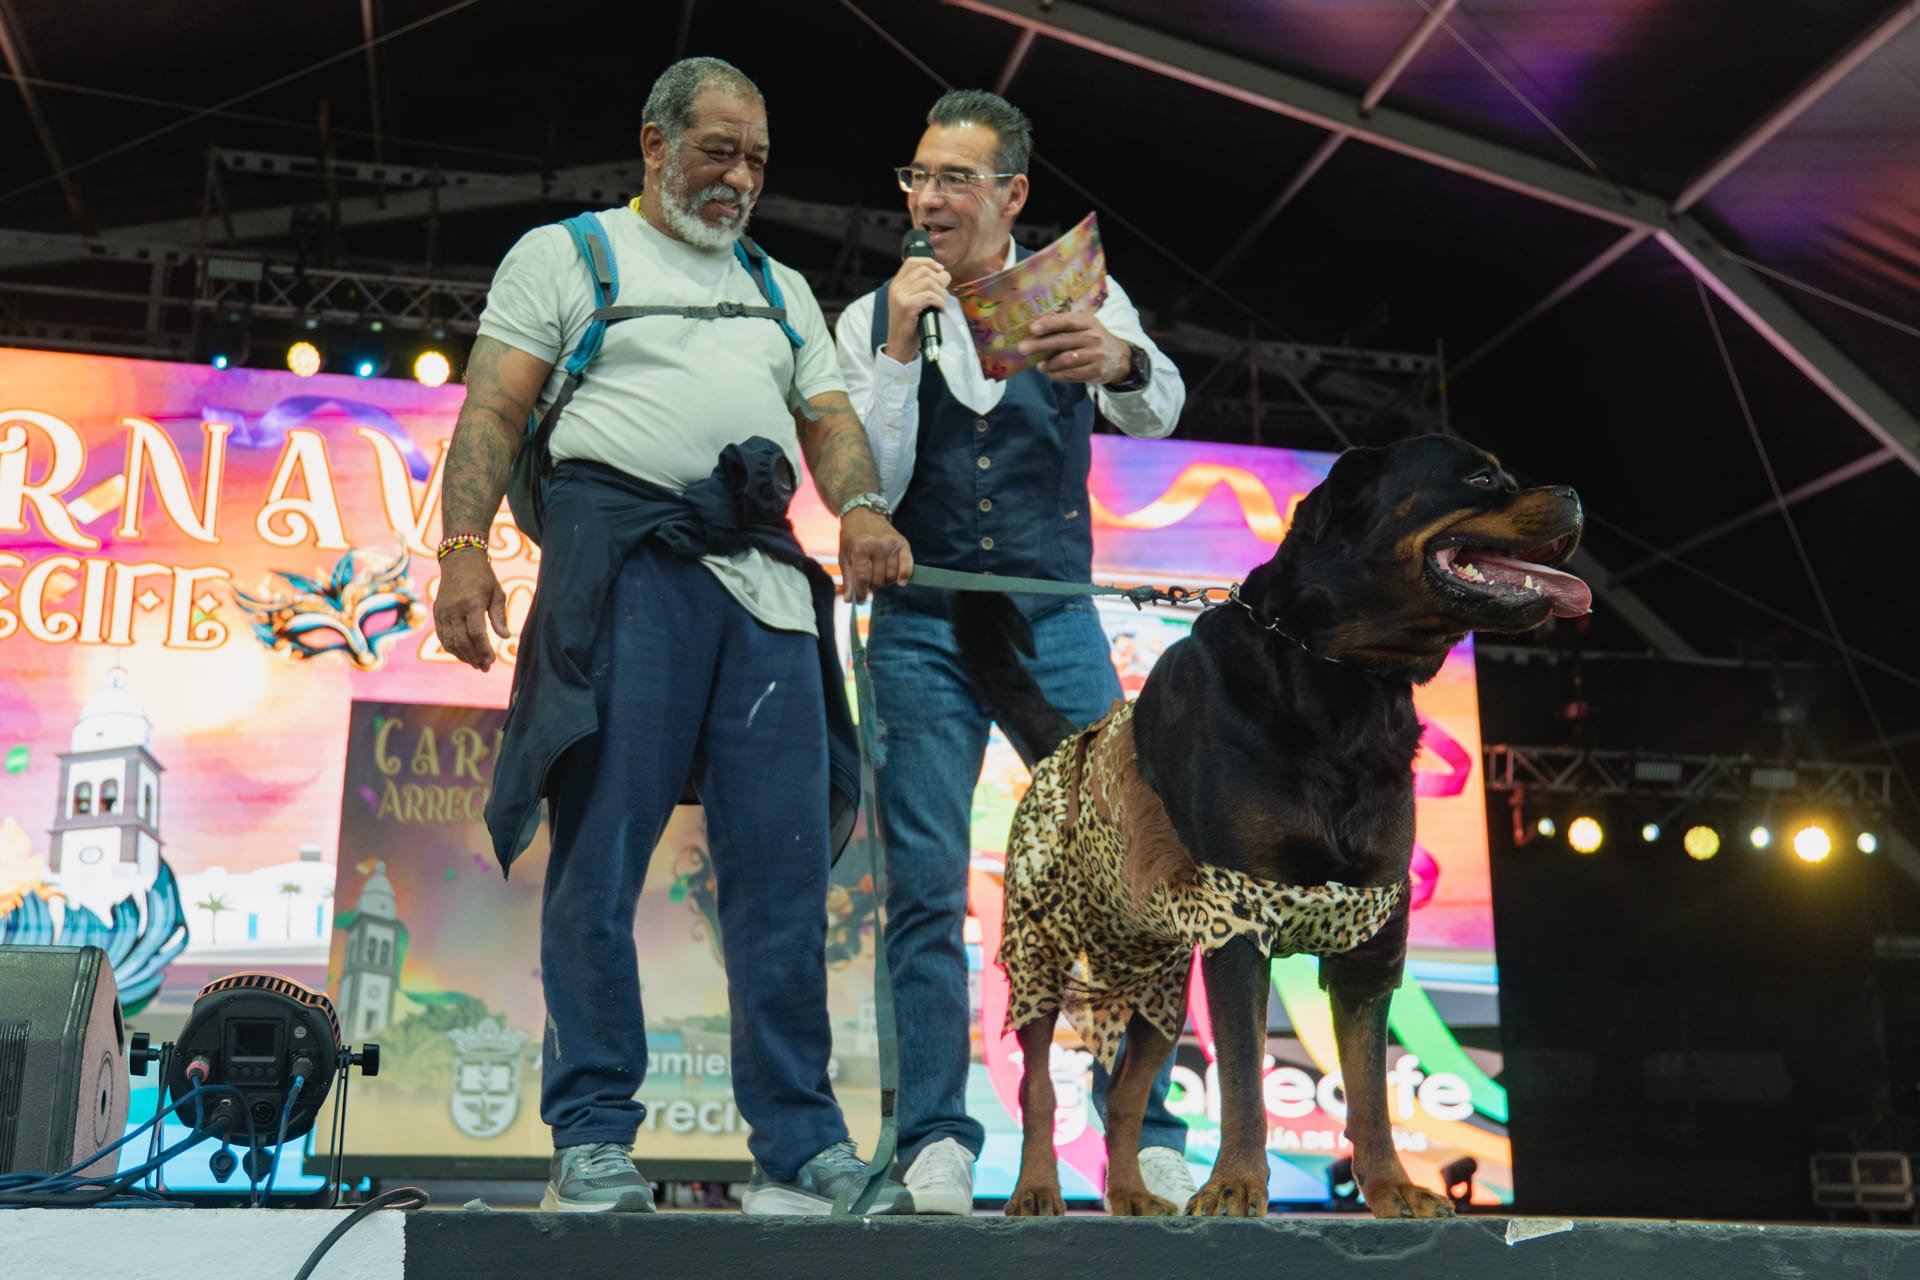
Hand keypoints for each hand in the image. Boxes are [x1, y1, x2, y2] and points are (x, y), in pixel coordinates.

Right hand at [433, 549, 509, 670]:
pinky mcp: (437, 613)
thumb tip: (505, 637)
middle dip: (474, 657)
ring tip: (476, 664)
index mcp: (472, 603)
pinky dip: (452, 648)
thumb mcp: (497, 593)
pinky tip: (463, 655)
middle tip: (485, 667)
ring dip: (463, 656)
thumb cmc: (483, 577)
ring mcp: (443, 612)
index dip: (484, 649)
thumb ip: (499, 616)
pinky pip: (442, 636)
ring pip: (450, 642)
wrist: (459, 561)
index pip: (476, 632)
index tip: (492, 660)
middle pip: (462, 640)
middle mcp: (454, 609)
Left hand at [838, 507, 911, 602]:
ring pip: (891, 576)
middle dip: (872, 585)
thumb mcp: (844, 555)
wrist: (864, 513)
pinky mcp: (903, 543)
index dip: (862, 592)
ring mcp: (892, 544)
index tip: (861, 600)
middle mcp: (878, 545)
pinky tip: (900, 582)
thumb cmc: (851, 536)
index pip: (864, 578)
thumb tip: (850, 600)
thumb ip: (848, 578)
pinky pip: (907, 565)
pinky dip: (905, 575)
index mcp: (861, 547)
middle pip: (878, 579)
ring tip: (878, 575)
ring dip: (885, 581)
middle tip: (868, 582)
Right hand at [883, 256, 951, 364]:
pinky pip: (930, 296)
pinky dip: (939, 302)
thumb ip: (921, 288)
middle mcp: (896, 288)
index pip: (912, 262)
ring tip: (940, 304)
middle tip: (943, 294)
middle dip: (939, 281)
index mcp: (897, 285)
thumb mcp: (912, 303)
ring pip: (929, 282)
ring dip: (941, 293)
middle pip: (924, 271)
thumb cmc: (910, 326)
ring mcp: (900, 296)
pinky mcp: (907, 306)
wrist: (899, 347)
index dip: (929, 262)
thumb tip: (943, 274)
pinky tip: (939, 310)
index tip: (940, 271)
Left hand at [1019, 311, 1129, 384]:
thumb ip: (1066, 325)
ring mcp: (1095, 355)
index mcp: (1089, 322)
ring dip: (1048, 364)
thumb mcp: (1086, 326)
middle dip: (1040, 345)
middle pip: (1063, 341)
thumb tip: (1036, 328)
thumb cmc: (1094, 339)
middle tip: (1023, 349)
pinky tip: (1051, 374)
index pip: (1067, 322)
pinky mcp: (1095, 371)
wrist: (1120, 358)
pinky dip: (1058, 375)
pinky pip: (1071, 375)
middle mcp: (1093, 337)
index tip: (1033, 328)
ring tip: (1039, 366)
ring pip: (1066, 360)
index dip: (1049, 324)